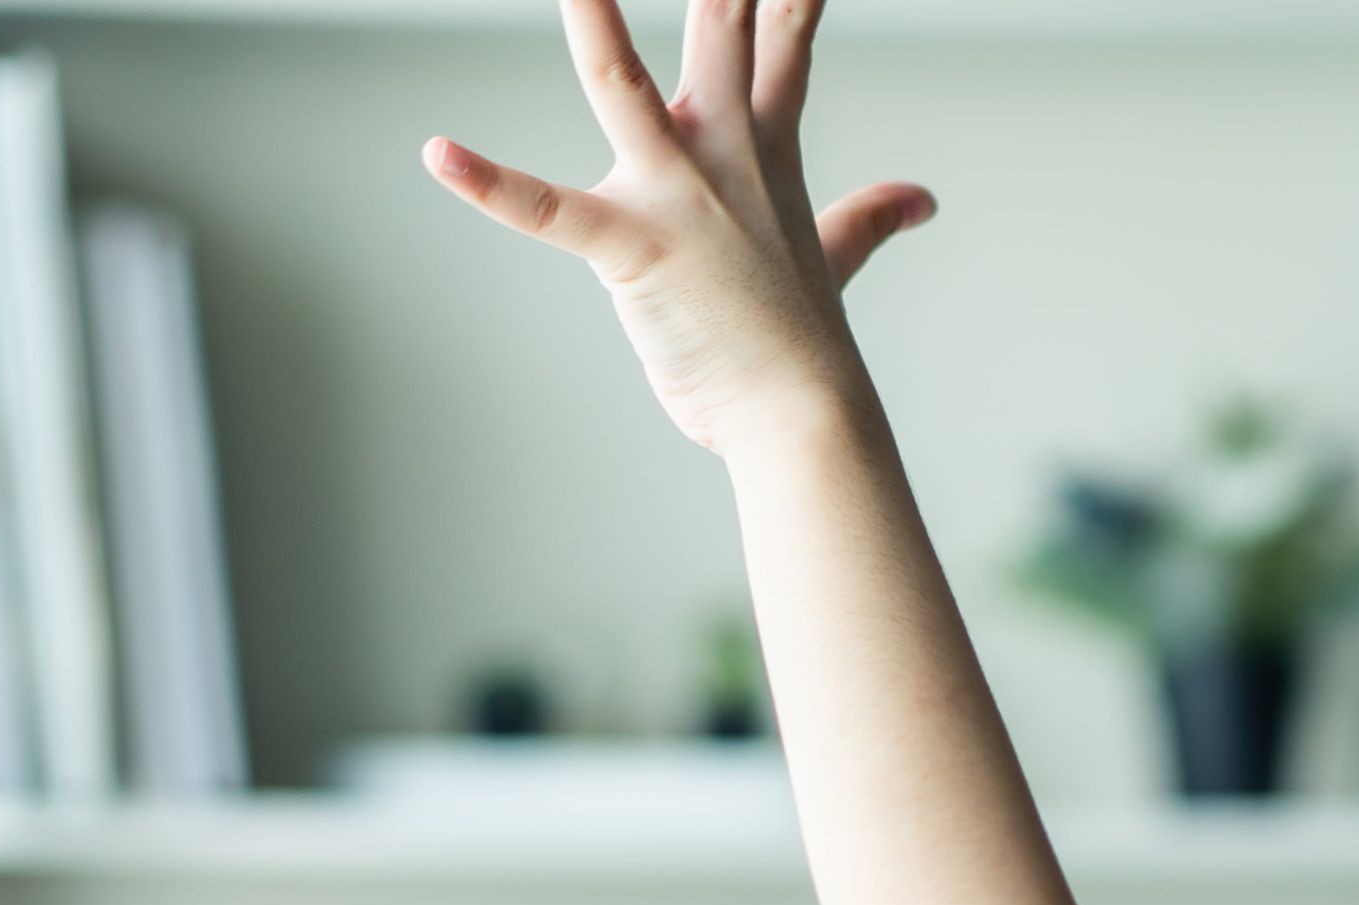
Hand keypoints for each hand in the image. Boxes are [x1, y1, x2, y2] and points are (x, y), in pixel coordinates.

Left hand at [422, 0, 933, 454]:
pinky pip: (547, 210)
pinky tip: (439, 152)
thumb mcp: (836, 256)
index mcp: (763, 149)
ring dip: (594, 24)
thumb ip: (869, 217)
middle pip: (723, 30)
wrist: (802, 412)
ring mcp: (677, 196)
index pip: (782, 40)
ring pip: (623, 86)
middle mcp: (724, 153)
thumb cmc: (800, 340)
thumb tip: (919, 199)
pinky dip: (488, 183)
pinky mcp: (631, 246)